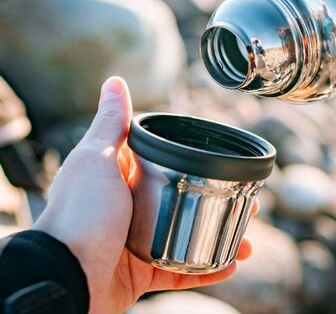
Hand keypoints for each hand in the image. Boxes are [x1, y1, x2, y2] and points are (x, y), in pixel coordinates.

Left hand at [34, 77, 253, 313]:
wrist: (63, 278)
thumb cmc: (78, 215)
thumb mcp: (97, 159)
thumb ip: (112, 122)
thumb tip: (115, 80)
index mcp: (123, 178)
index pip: (166, 162)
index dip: (198, 160)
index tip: (227, 159)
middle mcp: (132, 208)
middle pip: (186, 200)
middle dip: (219, 201)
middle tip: (248, 201)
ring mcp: (139, 241)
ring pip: (190, 236)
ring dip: (221, 237)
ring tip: (246, 239)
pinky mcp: (142, 273)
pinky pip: (182, 271)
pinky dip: (207, 270)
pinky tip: (230, 264)